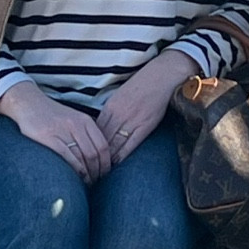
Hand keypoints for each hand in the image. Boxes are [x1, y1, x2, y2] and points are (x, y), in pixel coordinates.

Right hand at [0, 81, 111, 181]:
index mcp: (85, 121)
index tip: (105, 175)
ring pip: (82, 157)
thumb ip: (86, 134)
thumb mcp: (73, 120)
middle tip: (96, 184)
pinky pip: (67, 156)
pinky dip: (74, 170)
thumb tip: (99, 158)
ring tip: (86, 184)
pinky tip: (75, 178)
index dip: (106, 164)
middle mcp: (76, 125)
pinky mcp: (48, 137)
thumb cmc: (51, 116)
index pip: (103, 146)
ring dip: (87, 174)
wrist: (28, 103)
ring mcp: (62, 130)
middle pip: (94, 154)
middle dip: (98, 173)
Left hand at [96, 48, 199, 166]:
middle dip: (96, 154)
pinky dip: (121, 156)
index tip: (86, 155)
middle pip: (102, 139)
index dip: (90, 144)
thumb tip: (102, 126)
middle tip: (90, 168)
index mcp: (110, 107)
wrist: (162, 76)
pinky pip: (129, 145)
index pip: (95, 130)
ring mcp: (131, 121)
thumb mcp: (120, 96)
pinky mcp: (144, 126)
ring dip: (107, 158)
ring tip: (101, 171)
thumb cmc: (142, 85)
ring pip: (113, 144)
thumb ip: (111, 111)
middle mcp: (118, 115)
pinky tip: (117, 165)